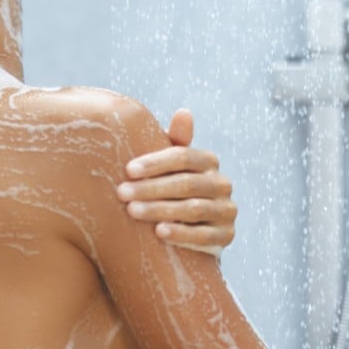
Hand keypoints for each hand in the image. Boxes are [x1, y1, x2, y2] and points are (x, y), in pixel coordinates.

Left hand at [117, 108, 237, 256]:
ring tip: (133, 211)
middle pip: (186, 184)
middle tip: (122, 193)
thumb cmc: (171, 188)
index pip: (183, 157)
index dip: (155, 163)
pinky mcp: (226, 236)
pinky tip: (159, 232)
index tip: (128, 170)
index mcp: (208, 161)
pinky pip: (204, 236)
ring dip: (160, 210)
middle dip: (151, 188)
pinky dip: (181, 234)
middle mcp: (222, 183)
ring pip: (193, 209)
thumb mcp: (170, 167)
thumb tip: (184, 112)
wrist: (189, 230)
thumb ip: (174, 141)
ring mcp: (226, 210)